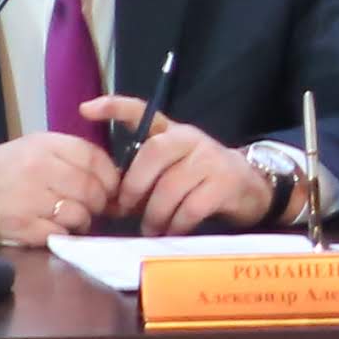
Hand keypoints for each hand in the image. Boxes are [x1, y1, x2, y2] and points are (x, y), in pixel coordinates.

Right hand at [0, 128, 126, 249]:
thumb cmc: (0, 168)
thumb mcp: (33, 148)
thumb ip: (69, 157)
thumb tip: (110, 179)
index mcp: (45, 145)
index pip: (95, 158)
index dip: (110, 177)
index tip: (110, 188)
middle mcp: (40, 168)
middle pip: (93, 189)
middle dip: (99, 203)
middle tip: (91, 208)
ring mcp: (30, 198)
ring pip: (80, 214)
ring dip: (81, 221)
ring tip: (69, 219)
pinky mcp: (22, 226)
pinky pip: (60, 234)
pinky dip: (61, 235)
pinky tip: (50, 228)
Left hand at [104, 113, 279, 233]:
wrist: (252, 187)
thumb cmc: (202, 180)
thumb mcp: (175, 167)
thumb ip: (147, 174)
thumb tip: (113, 200)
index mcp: (173, 132)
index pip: (142, 111)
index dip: (114, 108)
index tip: (86, 109)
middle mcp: (190, 139)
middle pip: (153, 153)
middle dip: (133, 186)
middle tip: (124, 210)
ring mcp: (210, 159)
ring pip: (170, 186)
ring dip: (155, 214)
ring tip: (150, 229)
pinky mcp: (225, 184)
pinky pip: (191, 207)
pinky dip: (176, 224)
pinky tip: (173, 231)